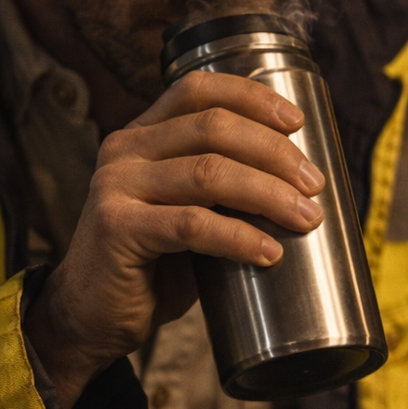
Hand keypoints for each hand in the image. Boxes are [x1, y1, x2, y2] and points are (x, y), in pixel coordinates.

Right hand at [24, 70, 325, 408]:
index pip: (198, 91)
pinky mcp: (115, 228)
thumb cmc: (155, 266)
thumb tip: (302, 182)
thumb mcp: (191, 212)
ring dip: (268, 194)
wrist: (92, 318)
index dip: (251, 97)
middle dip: (275, 154)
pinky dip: (239, 237)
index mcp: (143, 135)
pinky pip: (192, 224)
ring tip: (306, 218)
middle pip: (213, 128)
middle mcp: (124, 150)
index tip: (297, 122)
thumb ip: (225, 189)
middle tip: (315, 185)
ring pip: (209, 173)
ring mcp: (115, 186)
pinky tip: (270, 252)